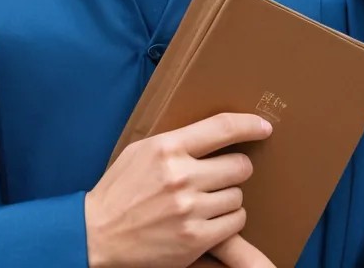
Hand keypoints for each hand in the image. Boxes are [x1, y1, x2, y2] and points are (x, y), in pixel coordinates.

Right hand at [85, 112, 272, 267]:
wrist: (100, 232)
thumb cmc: (120, 188)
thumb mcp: (141, 151)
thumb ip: (175, 142)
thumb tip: (212, 134)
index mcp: (167, 148)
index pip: (221, 128)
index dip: (248, 124)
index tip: (263, 126)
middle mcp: (182, 176)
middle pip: (240, 166)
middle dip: (237, 168)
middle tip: (224, 172)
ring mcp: (190, 209)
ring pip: (238, 197)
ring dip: (228, 197)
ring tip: (208, 199)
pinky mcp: (196, 238)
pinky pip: (235, 223)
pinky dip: (228, 220)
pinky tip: (209, 218)